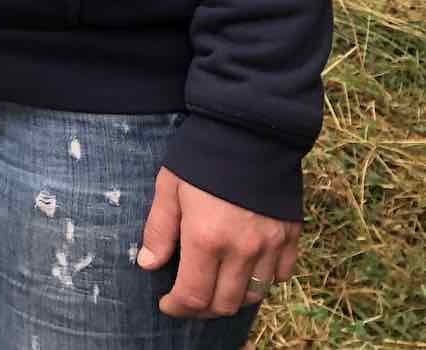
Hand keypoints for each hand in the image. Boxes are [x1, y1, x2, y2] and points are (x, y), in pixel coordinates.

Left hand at [137, 167, 298, 317]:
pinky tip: (245, 269)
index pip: (193, 295)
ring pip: (254, 295)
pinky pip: (280, 276)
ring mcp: (271, 246)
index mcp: (206, 239)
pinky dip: (262, 281)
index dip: (178, 307)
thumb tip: (148, 265)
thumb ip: (158, 230)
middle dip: (202, 309)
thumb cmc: (201, 157)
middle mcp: (242, 250)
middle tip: (188, 299)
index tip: (166, 304)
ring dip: (231, 298)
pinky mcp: (291, 236)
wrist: (250, 130)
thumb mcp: (168, 188)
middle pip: (225, 303)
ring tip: (214, 287)